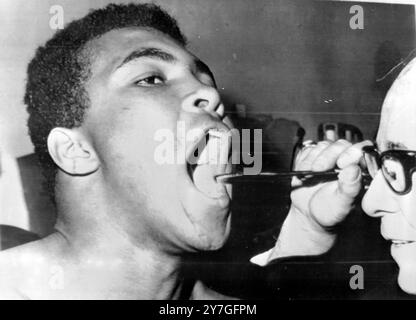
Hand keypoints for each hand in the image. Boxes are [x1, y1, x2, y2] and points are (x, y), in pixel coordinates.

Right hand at [266, 139, 371, 260]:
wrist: (308, 215)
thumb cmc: (330, 212)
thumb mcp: (342, 204)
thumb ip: (350, 187)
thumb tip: (354, 168)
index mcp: (360, 170)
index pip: (362, 150)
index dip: (352, 152)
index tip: (341, 164)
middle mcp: (346, 161)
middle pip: (340, 145)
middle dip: (328, 156)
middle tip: (319, 170)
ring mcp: (328, 158)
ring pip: (323, 146)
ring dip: (314, 159)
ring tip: (310, 175)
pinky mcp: (312, 157)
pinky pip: (308, 150)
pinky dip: (304, 161)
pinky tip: (305, 173)